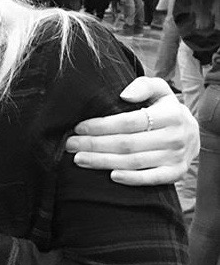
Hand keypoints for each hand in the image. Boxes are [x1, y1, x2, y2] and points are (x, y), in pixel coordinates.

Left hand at [65, 77, 198, 185]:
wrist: (193, 133)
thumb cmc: (165, 109)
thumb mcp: (160, 90)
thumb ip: (143, 86)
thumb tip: (124, 94)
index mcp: (170, 115)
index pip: (129, 122)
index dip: (101, 125)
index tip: (79, 127)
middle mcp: (175, 137)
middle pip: (127, 143)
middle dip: (94, 144)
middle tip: (70, 144)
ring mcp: (176, 157)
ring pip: (133, 162)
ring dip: (103, 161)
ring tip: (78, 159)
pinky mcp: (175, 173)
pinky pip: (151, 179)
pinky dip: (131, 179)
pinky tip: (110, 176)